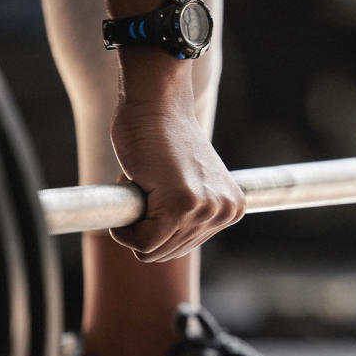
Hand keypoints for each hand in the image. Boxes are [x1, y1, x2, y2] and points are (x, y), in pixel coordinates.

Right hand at [107, 64, 244, 261]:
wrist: (156, 103)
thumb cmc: (163, 138)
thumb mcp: (191, 183)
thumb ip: (191, 213)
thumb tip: (170, 246)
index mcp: (232, 209)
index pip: (183, 246)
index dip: (158, 224)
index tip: (159, 188)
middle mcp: (225, 212)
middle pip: (169, 253)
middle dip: (145, 224)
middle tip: (148, 184)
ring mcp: (206, 210)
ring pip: (153, 250)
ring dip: (133, 221)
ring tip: (144, 181)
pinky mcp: (181, 206)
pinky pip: (143, 243)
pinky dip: (123, 228)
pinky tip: (129, 188)